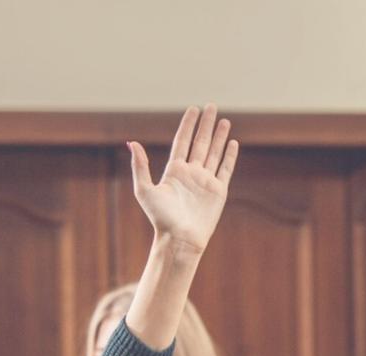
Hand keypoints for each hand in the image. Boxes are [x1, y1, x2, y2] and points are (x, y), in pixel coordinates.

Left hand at [131, 104, 238, 255]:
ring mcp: (205, 181)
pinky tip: (232, 142)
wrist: (180, 239)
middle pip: (200, 143)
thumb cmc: (160, 218)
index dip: (188, 125)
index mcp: (174, 171)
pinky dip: (229, 156)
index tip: (193, 109)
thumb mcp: (145, 190)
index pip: (182, 141)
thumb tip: (132, 143)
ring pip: (214, 153)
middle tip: (212, 106)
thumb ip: (140, 166)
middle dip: (206, 125)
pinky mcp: (218, 191)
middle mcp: (191, 173)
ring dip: (219, 136)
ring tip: (224, 120)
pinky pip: (225, 169)